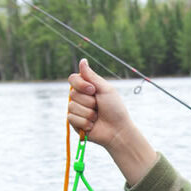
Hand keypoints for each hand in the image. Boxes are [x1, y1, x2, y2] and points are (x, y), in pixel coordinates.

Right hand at [67, 58, 156, 185]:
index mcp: (87, 88)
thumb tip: (82, 60)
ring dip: (88, 113)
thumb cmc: (115, 109)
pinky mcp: (75, 123)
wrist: (118, 130)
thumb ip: (91, 76)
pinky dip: (85, 122)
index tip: (93, 90)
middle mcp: (80, 98)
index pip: (72, 79)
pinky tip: (93, 125)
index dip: (81, 84)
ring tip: (97, 117)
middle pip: (72, 93)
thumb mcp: (105, 89)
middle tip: (99, 106)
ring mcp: (77, 111)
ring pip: (72, 107)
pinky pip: (71, 118)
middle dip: (88, 101)